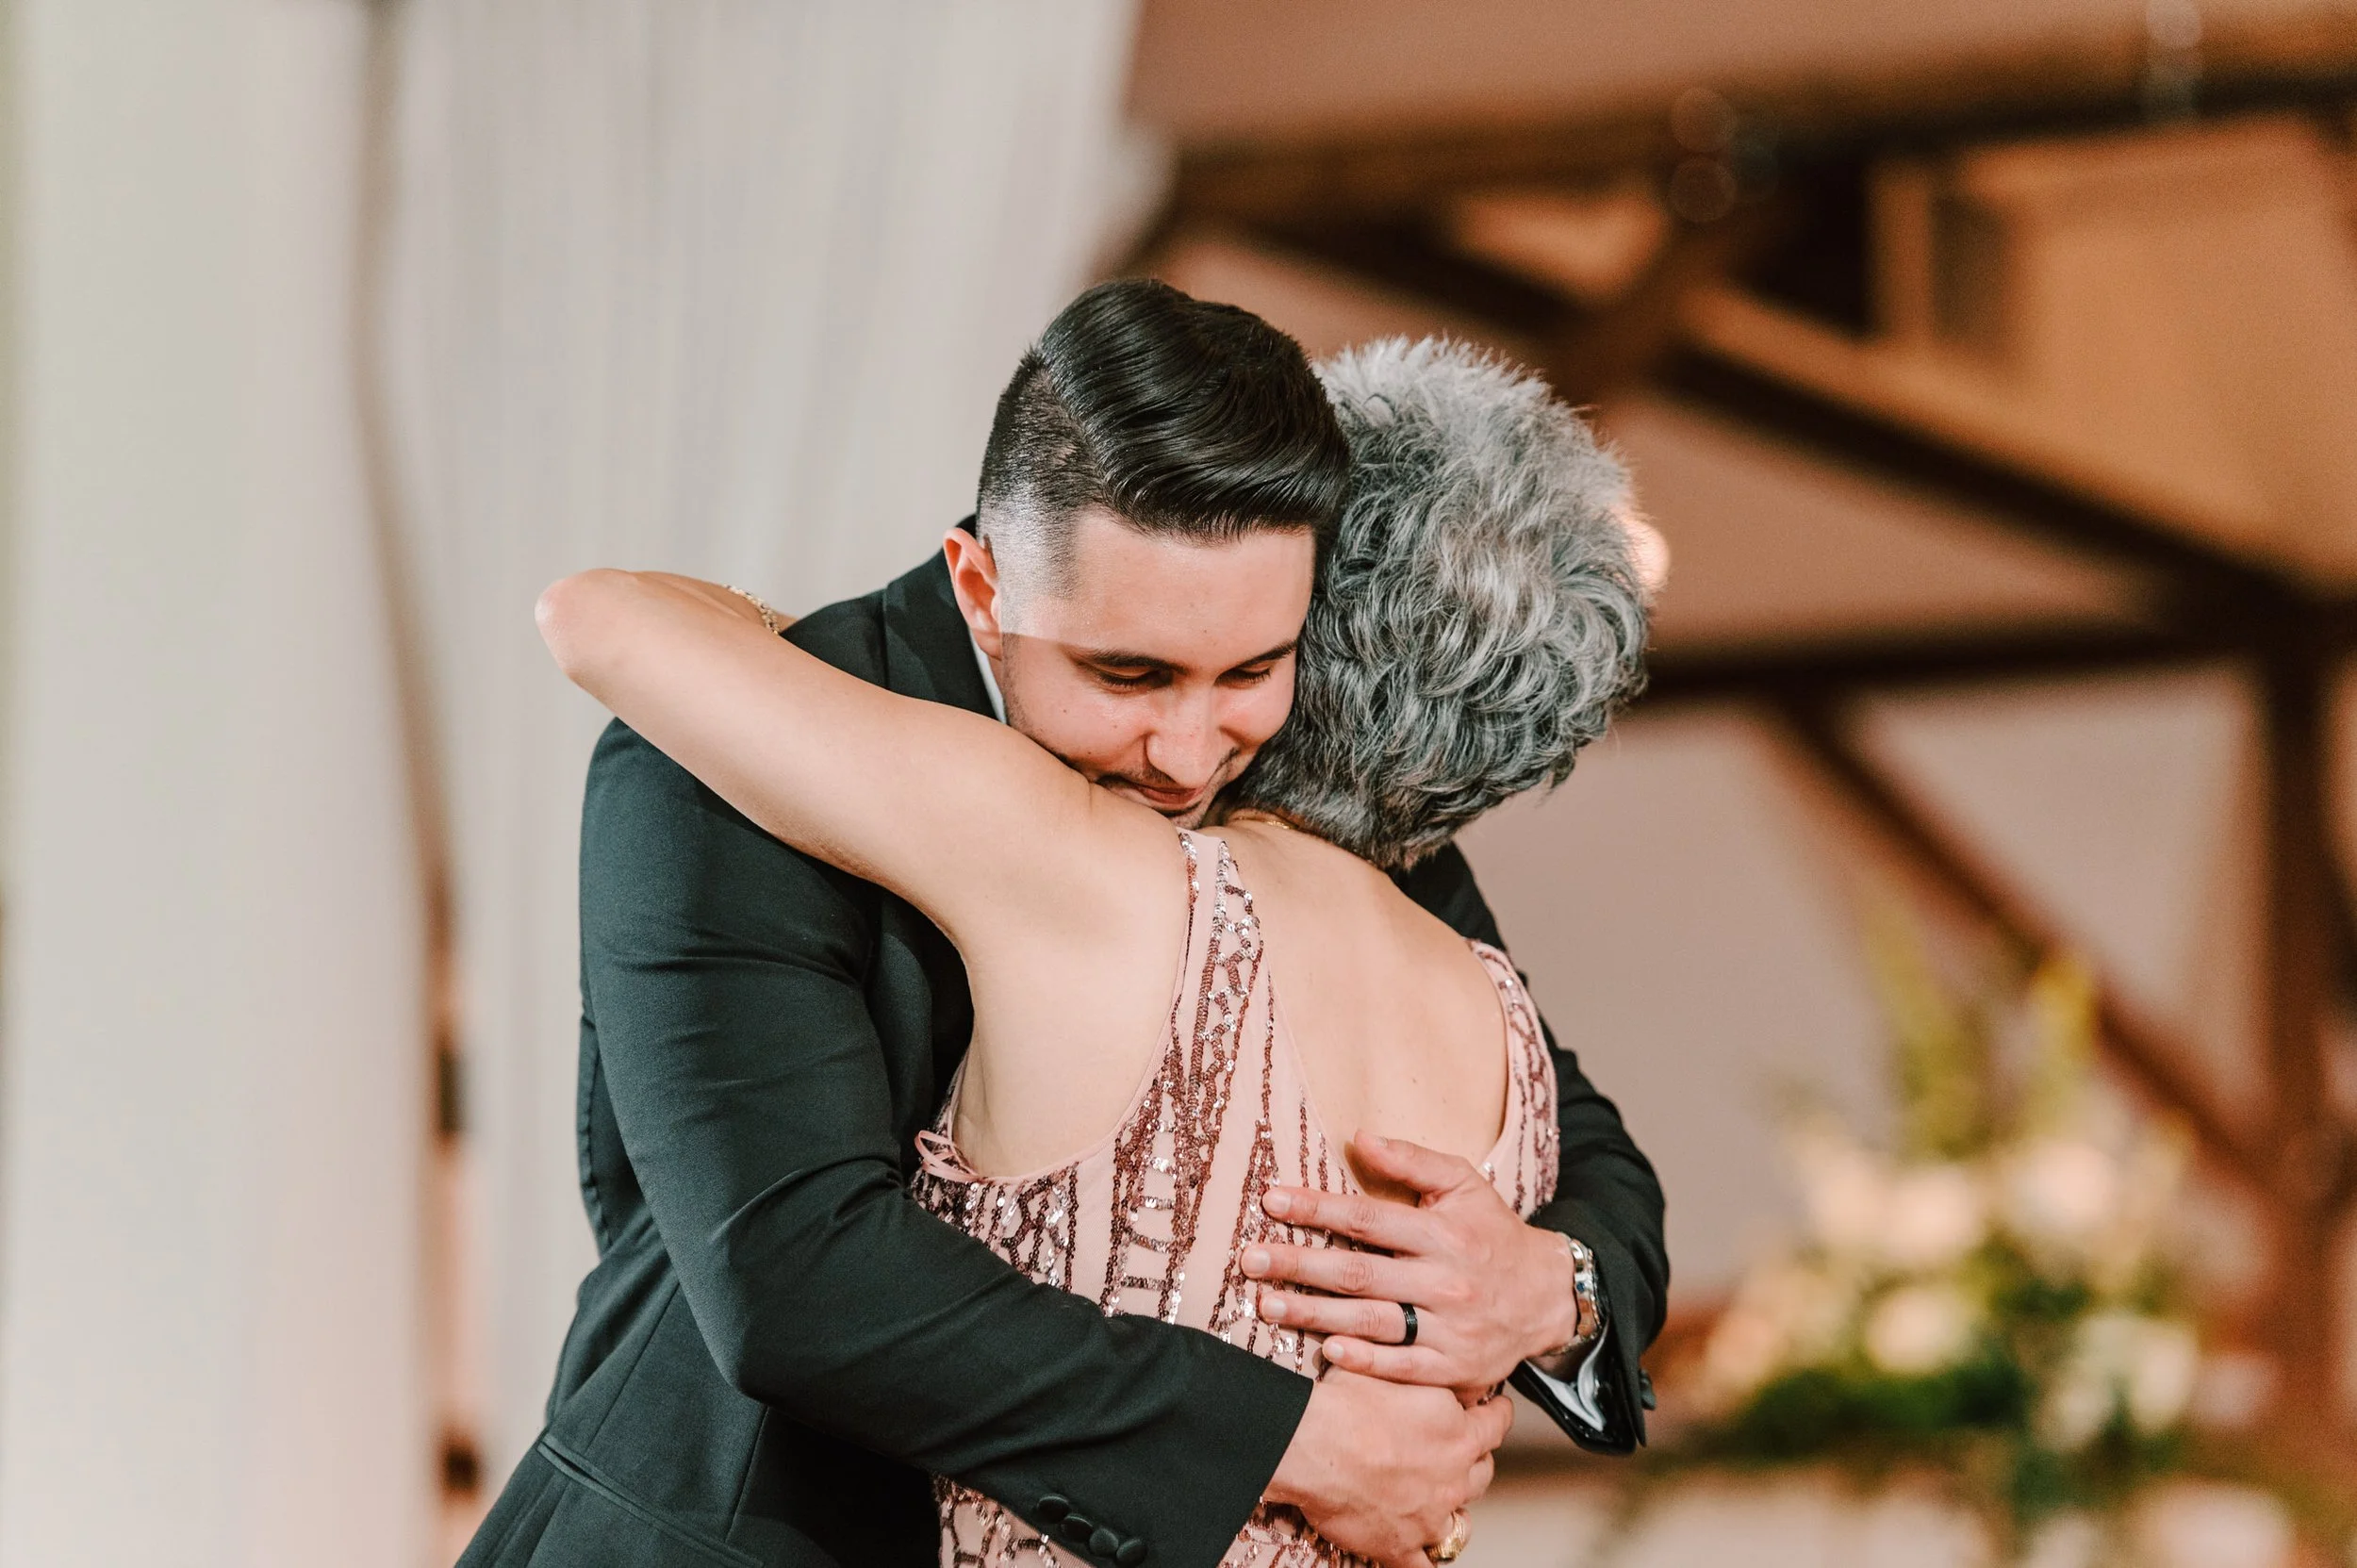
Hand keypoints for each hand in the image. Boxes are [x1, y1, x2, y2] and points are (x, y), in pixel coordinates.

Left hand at [1245, 1132, 1580, 1391]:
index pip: (1367, 1217)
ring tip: (1268, 1305)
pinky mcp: (1453, 1367)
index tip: (1271, 1201)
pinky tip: (1328, 1352)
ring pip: (1372, 1321)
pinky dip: (1365, 1362)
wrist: (1547, 1296)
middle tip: (1250, 1260)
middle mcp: (1445, 1281)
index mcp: (1442, 1232)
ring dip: (1314, 1315)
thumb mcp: (1464, 1185)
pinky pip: (1402, 1368)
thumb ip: (1413, 1161)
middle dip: (1299, 1265)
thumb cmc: (1492, 1233)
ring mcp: (1449, 1328)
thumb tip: (1360, 1136)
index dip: (1316, 1208)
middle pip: (1359, 1273)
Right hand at [1267, 1367, 1511, 1567]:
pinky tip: (1418, 1550)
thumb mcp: (1390, 1368)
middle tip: (1462, 1451)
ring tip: (1441, 1500)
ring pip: (1460, 1520)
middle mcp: (1453, 1474)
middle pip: (1482, 1472)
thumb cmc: (1344, 1402)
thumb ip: (1416, 1370)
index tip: (1497, 1409)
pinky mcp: (1401, 1544)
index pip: (1496, 1423)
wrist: (1312, 1443)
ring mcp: (1430, 1514)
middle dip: (1475, 1460)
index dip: (1497, 1414)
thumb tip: (1425, 1358)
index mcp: (1455, 1429)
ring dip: (1454, 1509)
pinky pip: (1422, 1564)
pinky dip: (1421, 1557)